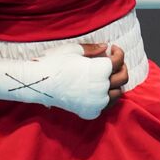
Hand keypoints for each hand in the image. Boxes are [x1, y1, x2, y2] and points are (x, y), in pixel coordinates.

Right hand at [0, 43, 114, 119]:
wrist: (36, 83)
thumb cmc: (53, 62)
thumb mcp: (74, 50)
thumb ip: (93, 48)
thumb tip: (106, 47)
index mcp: (101, 70)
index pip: (119, 60)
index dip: (118, 52)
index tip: (112, 49)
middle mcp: (103, 87)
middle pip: (123, 78)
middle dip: (121, 67)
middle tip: (114, 63)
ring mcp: (97, 102)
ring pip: (117, 93)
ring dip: (115, 84)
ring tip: (108, 77)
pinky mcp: (89, 112)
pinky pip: (105, 106)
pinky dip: (107, 98)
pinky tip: (101, 91)